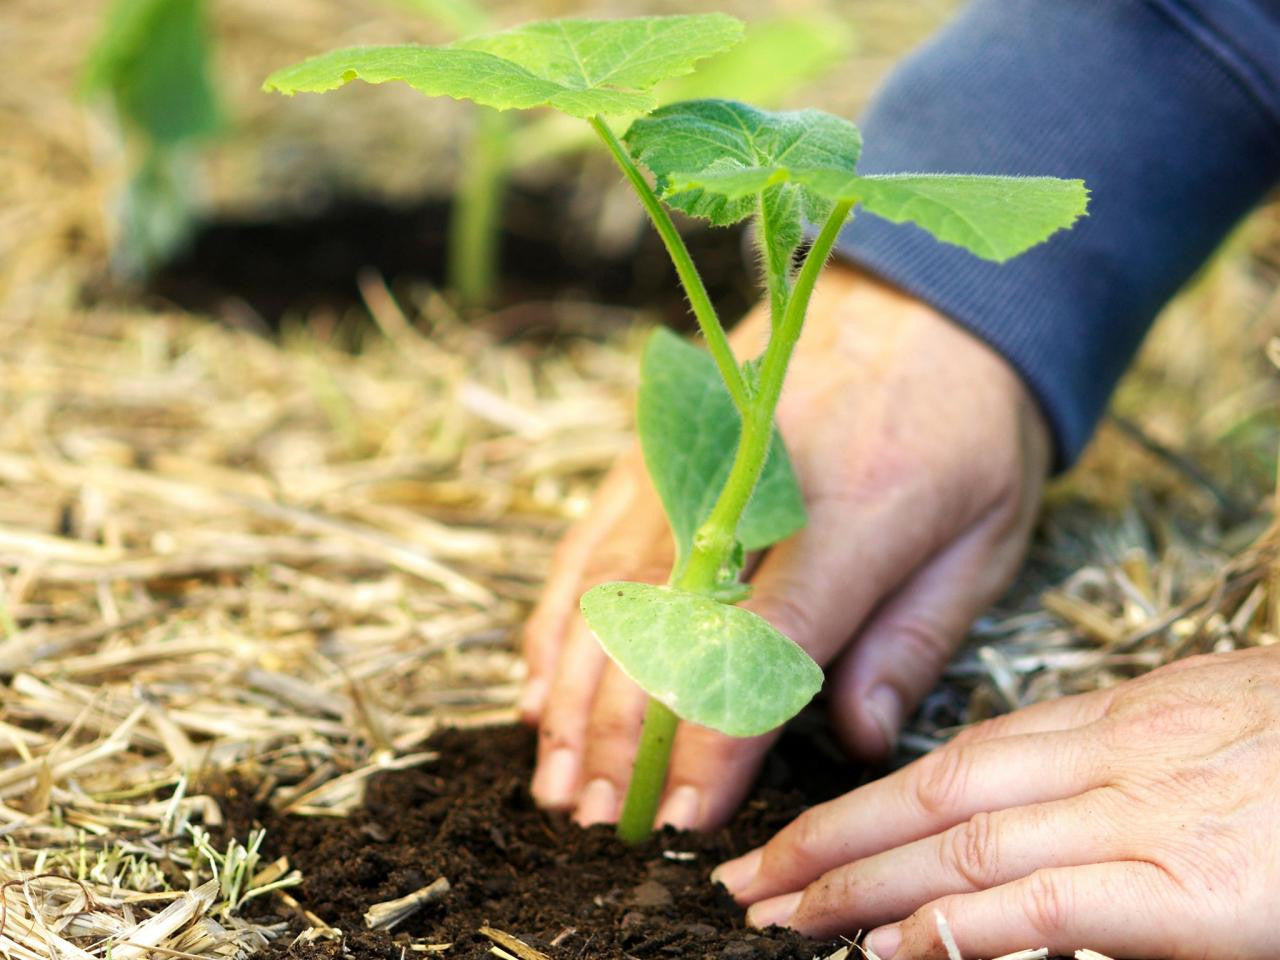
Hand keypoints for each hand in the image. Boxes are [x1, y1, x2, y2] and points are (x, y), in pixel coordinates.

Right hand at [520, 263, 1051, 828]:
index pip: (765, 649)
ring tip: (558, 779)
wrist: (919, 300)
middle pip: (662, 631)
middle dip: (626, 738)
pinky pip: (588, 546)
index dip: (716, 742)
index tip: (686, 818)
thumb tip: (858, 738)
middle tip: (603, 822)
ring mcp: (685, 466)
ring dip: (575, 695)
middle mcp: (748, 490)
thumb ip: (914, 640)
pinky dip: (558, 622)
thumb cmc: (965, 425)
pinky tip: (539, 683)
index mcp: (853, 516)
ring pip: (607, 595)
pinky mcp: (651, 453)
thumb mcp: (984, 534)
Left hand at [715, 647, 1279, 957]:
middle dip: (831, 842)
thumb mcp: (1217, 724)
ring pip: (969, 849)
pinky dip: (961, 930)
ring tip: (780, 917)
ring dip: (863, 886)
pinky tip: (891, 952)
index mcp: (1118, 721)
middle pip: (935, 800)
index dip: (863, 801)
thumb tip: (1049, 802)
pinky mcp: (1200, 891)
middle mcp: (1113, 760)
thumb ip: (1124, 758)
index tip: (794, 833)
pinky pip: (1052, 907)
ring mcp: (1151, 820)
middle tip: (744, 879)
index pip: (955, 761)